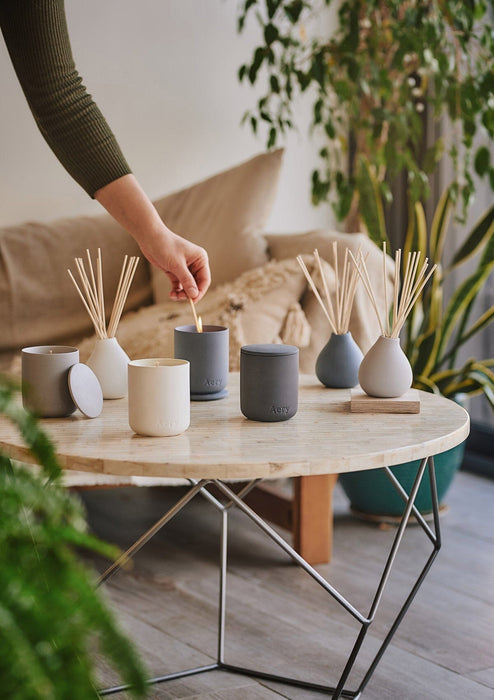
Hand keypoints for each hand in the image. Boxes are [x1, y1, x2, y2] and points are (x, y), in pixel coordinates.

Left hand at [94, 175, 210, 301]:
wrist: (149, 237)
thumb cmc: (165, 246)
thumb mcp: (177, 265)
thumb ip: (187, 281)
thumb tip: (195, 295)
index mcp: (200, 259)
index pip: (205, 280)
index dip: (200, 291)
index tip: (193, 301)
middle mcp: (195, 264)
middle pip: (197, 285)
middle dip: (189, 293)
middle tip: (180, 298)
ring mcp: (185, 268)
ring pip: (187, 286)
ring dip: (182, 293)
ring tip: (174, 296)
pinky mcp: (175, 271)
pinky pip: (179, 284)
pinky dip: (176, 291)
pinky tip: (171, 294)